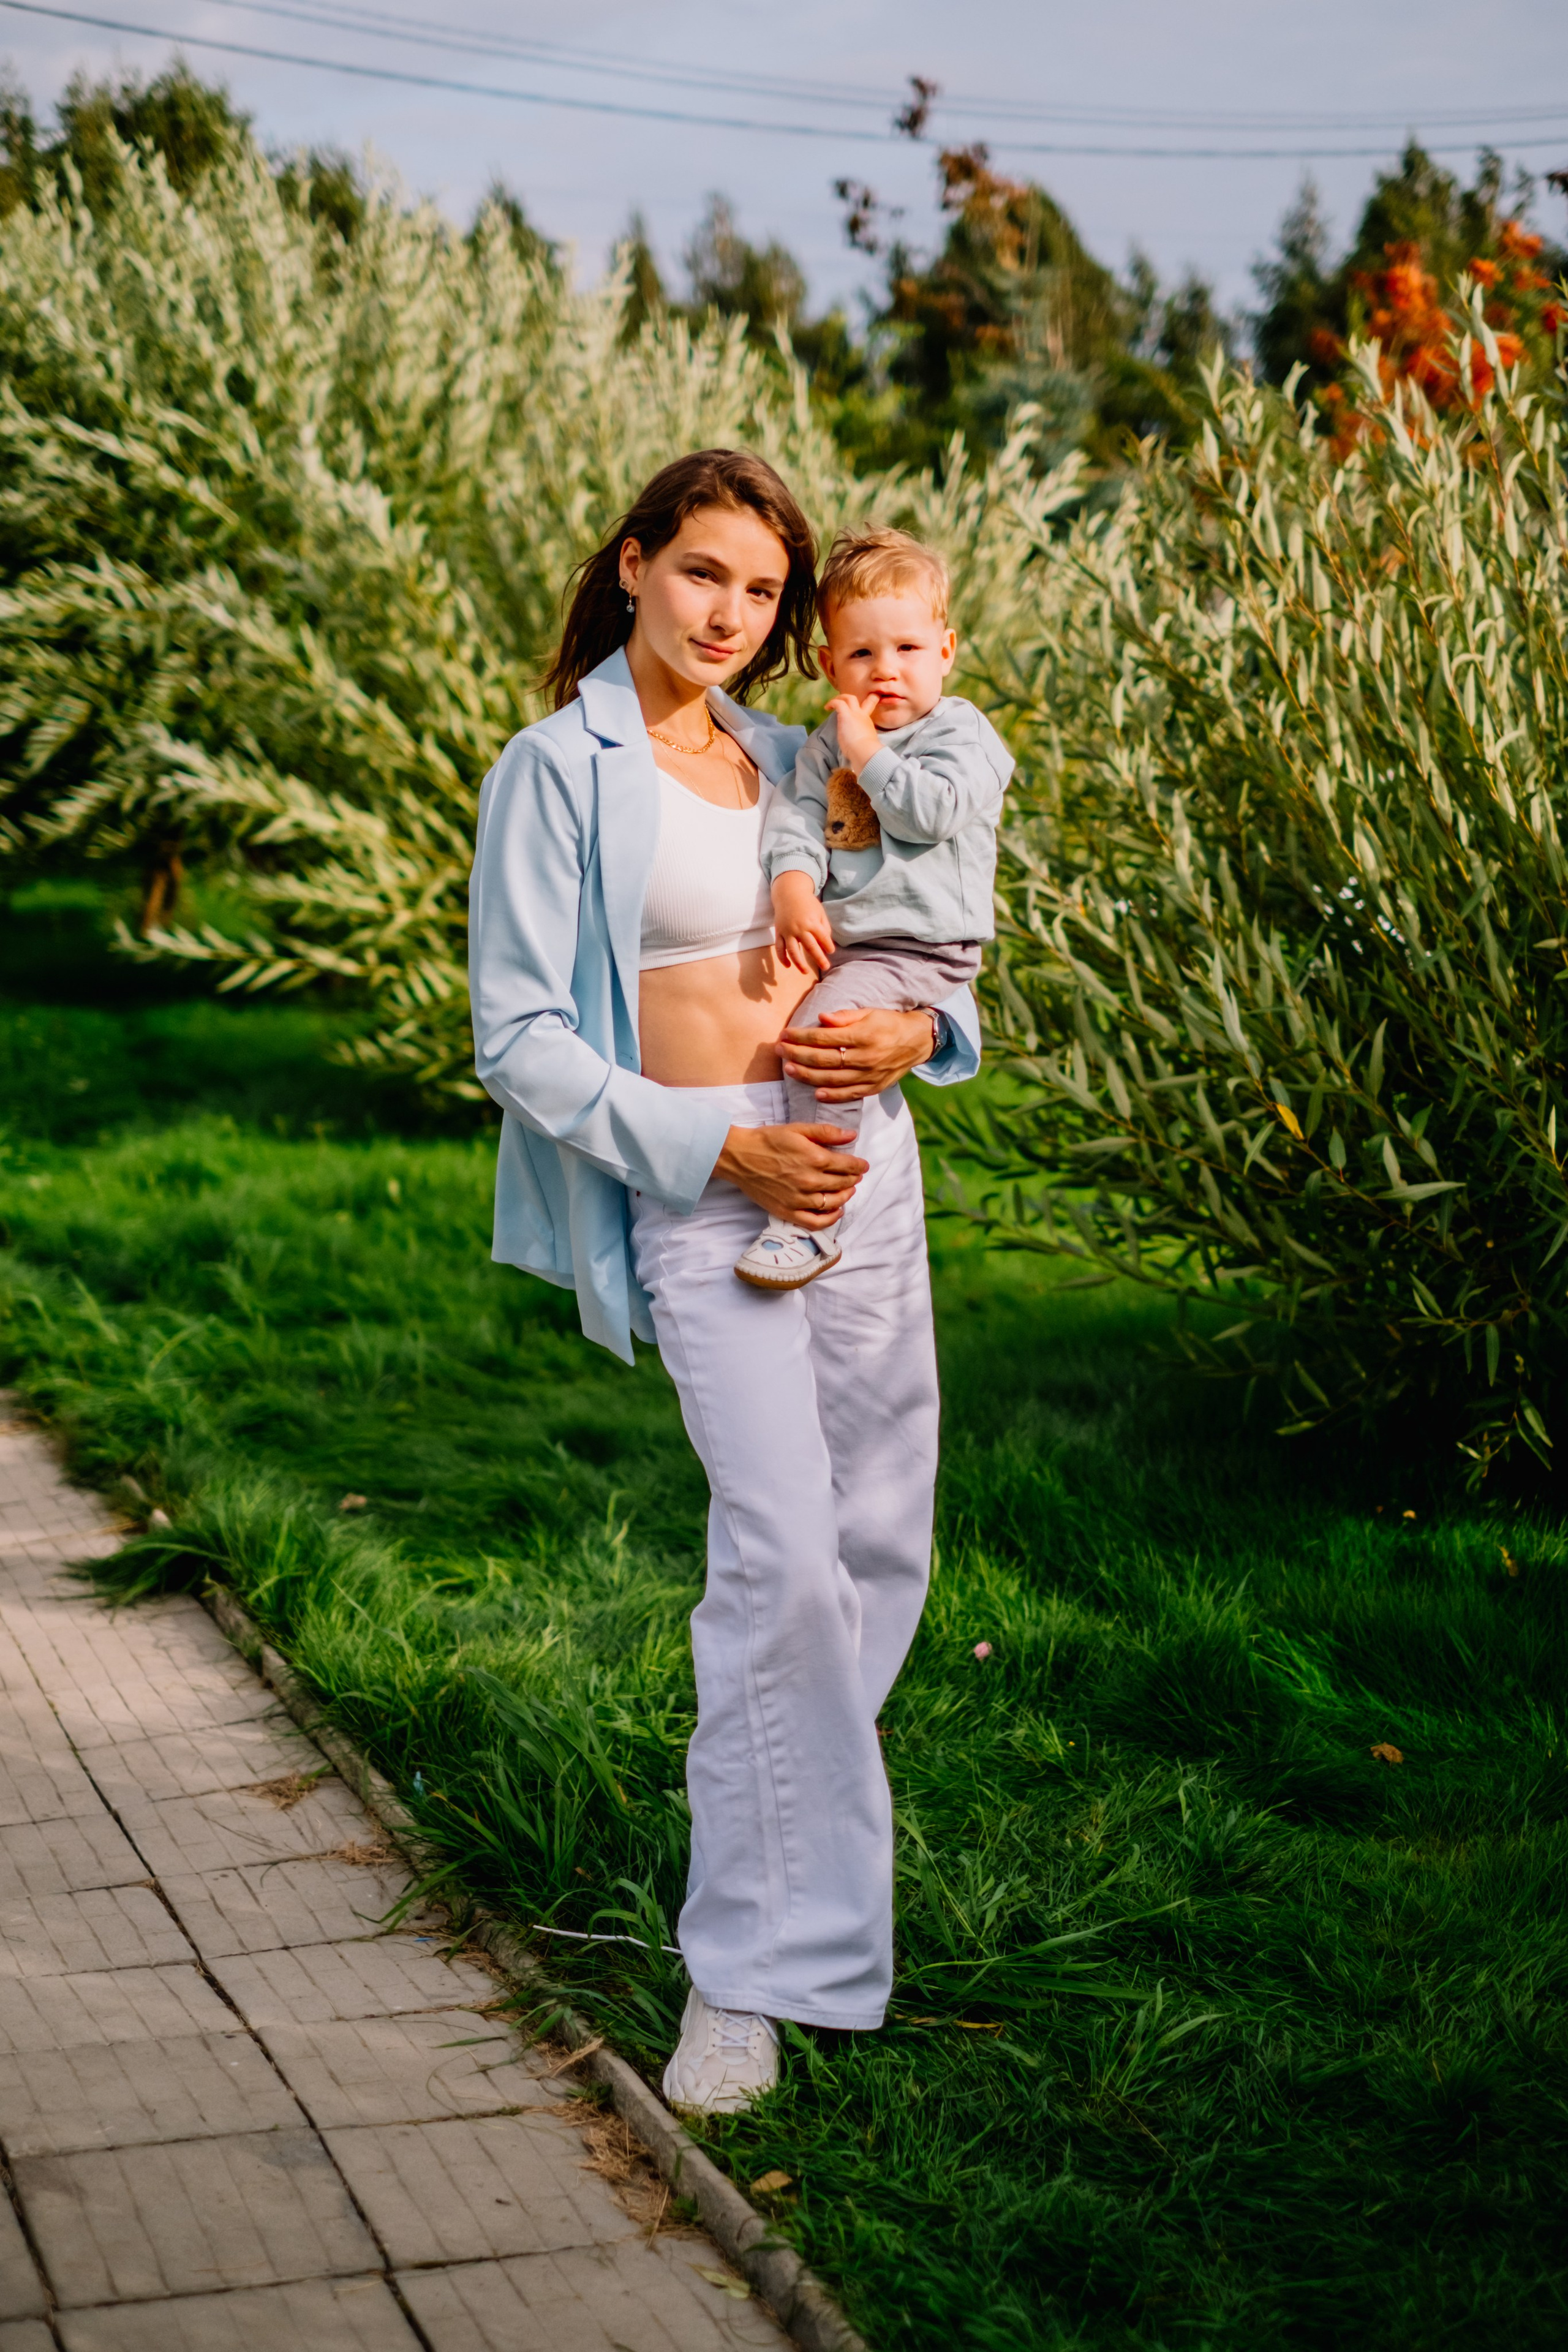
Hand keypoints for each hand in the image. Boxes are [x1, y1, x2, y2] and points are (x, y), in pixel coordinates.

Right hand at [715, 1122, 866, 1227]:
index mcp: (814, 1158)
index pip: (847, 1165)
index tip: (863, 1166)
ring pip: (833, 1203)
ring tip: (848, 1191)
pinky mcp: (788, 1211)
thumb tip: (852, 1135)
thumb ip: (826, 1132)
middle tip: (855, 1176)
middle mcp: (809, 1181)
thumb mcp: (797, 1129)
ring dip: (845, 1197)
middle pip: (842, 1184)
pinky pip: (815, 1221)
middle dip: (853, 1179)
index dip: (859, 1166)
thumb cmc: (767, 1140)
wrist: (739, 1157)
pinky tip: (837, 1211)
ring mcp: (799, 1199)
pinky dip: (830, 1219)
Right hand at [771, 872, 835, 975]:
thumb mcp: (820, 912)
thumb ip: (825, 927)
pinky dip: (782, 958)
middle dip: (819, 958)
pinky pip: (779, 948)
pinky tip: (788, 966)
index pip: (823, 938)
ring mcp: (788, 931)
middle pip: (810, 947)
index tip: (831, 952)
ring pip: (793, 951)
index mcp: (812, 922)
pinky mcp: (779, 932)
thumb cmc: (807, 904)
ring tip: (805, 972)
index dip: (828, 946)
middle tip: (826, 967)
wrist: (789, 893)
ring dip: (799, 963)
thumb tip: (826, 944)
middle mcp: (799, 928)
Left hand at [782, 1004, 936, 1104]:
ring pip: (832, 1079)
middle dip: (797, 1054)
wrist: (917, 1041)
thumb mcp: (869, 1013)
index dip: (801, 1036)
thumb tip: (820, 1018)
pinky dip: (832, 1096)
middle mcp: (865, 1057)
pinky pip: (850, 1094)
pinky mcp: (874, 1087)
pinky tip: (815, 1094)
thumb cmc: (889, 1023)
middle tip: (779, 1050)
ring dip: (807, 1075)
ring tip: (788, 1069)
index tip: (785, 1034)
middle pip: (823, 1059)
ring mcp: (870, 1075)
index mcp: (863, 1035)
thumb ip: (844, 1017)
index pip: (824, 1037)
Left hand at [826, 690, 882, 776]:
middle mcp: (862, 716)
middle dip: (848, 698)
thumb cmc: (865, 753)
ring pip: (848, 698)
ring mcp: (855, 714)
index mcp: (867, 722)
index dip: (867, 702)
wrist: (865, 752)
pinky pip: (838, 703)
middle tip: (841, 701)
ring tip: (831, 704)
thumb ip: (861, 744)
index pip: (870, 707)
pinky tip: (826, 707)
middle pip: (858, 700)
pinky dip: (832, 703)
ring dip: (838, 698)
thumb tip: (857, 757)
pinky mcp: (846, 715)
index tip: (860, 702)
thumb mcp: (865, 746)